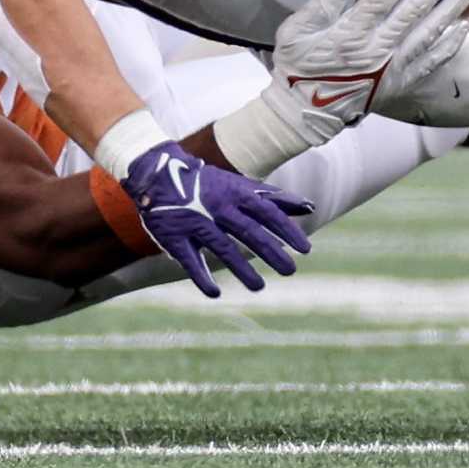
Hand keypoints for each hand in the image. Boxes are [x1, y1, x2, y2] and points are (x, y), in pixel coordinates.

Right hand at [120, 140, 312, 297]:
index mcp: (235, 194)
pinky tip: (215, 294)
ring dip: (241, 269)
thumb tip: (310, 208)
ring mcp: (196, 222)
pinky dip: (201, 278)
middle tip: (290, 271)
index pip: (267, 212)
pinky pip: (189, 260)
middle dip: (271, 251)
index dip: (287, 230)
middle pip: (249, 231)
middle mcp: (218, 207)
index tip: (305, 249)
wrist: (158, 173)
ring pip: (222, 248)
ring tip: (259, 287)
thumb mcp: (241, 187)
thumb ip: (274, 198)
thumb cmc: (210, 184)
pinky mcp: (175, 237)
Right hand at [264, 0, 468, 140]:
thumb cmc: (296, 67)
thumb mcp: (293, 32)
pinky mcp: (398, 85)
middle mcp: (375, 50)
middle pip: (413, 11)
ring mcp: (390, 70)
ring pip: (428, 34)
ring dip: (449, 10)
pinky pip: (431, 63)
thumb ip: (318, 6)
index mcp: (349, 33)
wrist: (303, 114)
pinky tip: (462, 28)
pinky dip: (449, 46)